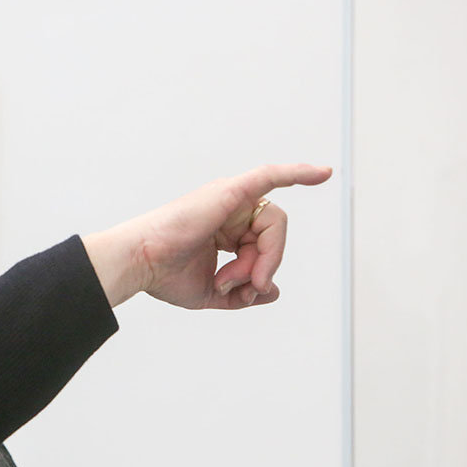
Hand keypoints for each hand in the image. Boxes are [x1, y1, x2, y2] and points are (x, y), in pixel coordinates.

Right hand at [82, 164, 332, 308]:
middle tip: (247, 284)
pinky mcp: (231, 191)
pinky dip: (299, 173)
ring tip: (241, 274)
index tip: (246, 291)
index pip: (260, 247)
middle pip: (270, 235)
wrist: (141, 263)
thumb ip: (243, 293)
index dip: (261, 270)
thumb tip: (271, 290)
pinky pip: (272, 176)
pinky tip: (324, 174)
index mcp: (222, 229)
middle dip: (265, 264)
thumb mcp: (212, 293)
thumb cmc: (164, 274)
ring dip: (266, 255)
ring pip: (273, 223)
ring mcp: (229, 198)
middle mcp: (227, 209)